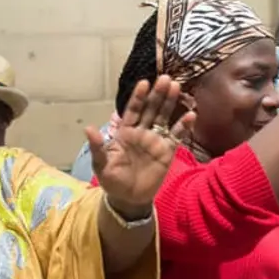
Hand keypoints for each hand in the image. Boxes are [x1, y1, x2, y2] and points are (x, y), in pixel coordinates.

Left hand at [90, 75, 180, 219]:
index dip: (138, 97)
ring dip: (170, 103)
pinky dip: (184, 126)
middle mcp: (142, 132)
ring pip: (164, 117)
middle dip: (158, 94)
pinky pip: (177, 136)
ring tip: (177, 87)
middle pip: (151, 109)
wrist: (128, 199)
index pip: (133, 110)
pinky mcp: (168, 151)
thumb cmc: (112, 180)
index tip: (144, 83)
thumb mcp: (101, 165)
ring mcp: (156, 140)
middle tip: (166, 78)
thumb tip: (88, 129)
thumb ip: (98, 147)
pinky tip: (191, 115)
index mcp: (125, 132)